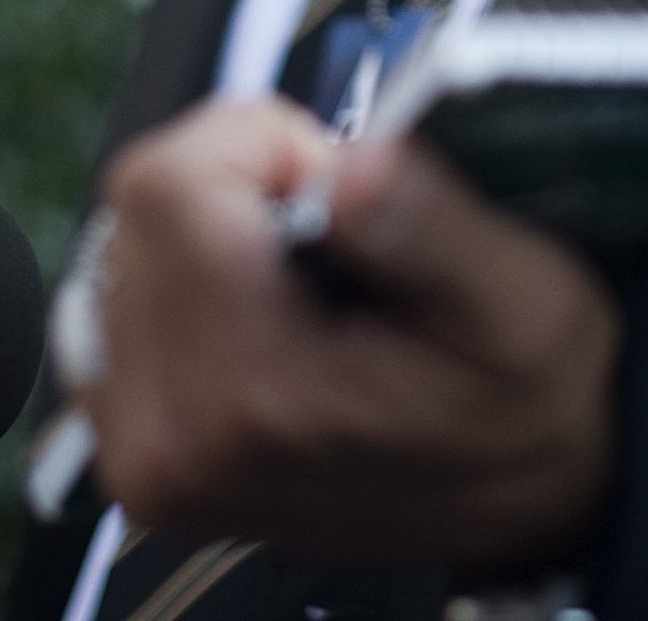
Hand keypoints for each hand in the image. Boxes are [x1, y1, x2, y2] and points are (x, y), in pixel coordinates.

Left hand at [79, 95, 619, 573]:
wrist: (512, 502)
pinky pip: (122, 300)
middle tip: (333, 233)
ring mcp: (139, 452)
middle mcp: (168, 439)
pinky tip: (263, 310)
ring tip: (305, 282)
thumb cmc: (522, 403)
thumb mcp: (525, 307)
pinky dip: (187, 277)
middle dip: (237, 181)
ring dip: (209, 227)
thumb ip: (432, 228)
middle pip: (138, 205)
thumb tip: (349, 167)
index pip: (170, 182)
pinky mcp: (132, 448)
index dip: (264, 144)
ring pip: (124, 244)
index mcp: (252, 397)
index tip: (338, 186)